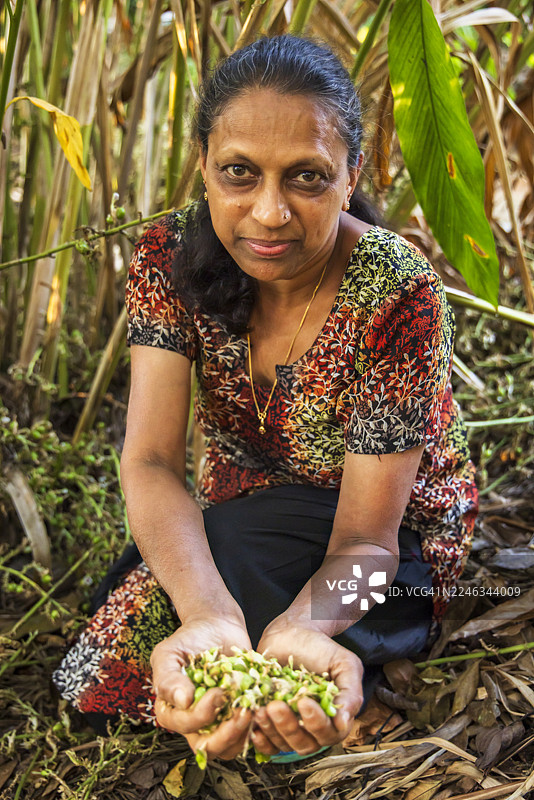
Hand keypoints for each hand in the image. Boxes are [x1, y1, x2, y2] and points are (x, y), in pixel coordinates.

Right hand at [152, 615, 253, 760]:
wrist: (216, 626)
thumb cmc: (189, 639)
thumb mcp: (169, 653)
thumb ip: (168, 678)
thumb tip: (182, 701)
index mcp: (172, 711)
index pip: (185, 726)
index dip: (201, 715)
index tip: (217, 693)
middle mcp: (193, 722)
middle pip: (208, 746)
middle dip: (227, 734)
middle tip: (243, 711)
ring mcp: (217, 722)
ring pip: (230, 746)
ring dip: (244, 732)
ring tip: (254, 709)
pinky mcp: (238, 716)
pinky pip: (247, 733)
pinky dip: (257, 725)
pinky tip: (263, 706)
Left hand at [253, 622, 362, 756]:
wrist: (290, 632)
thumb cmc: (319, 647)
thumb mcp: (343, 663)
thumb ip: (351, 691)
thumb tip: (344, 722)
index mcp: (335, 715)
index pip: (329, 734)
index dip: (317, 723)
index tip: (304, 702)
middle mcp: (313, 725)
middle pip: (305, 743)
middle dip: (290, 727)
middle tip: (276, 705)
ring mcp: (292, 726)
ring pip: (285, 744)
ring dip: (273, 731)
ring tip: (261, 709)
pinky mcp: (272, 723)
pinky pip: (268, 744)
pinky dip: (261, 740)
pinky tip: (254, 727)